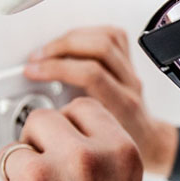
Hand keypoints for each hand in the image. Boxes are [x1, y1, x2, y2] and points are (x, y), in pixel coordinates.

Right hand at [25, 26, 177, 175]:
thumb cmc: (119, 147)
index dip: (57, 68)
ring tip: (49, 49)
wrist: (146, 142)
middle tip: (37, 59)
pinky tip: (71, 41)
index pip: (91, 74)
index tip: (33, 71)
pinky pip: (112, 35)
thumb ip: (66, 128)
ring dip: (71, 38)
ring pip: (106, 37)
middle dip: (61, 48)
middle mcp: (130, 84)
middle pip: (100, 48)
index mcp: (122, 105)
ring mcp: (132, 71)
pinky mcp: (129, 61)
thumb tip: (33, 113)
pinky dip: (87, 33)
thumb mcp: (90, 145)